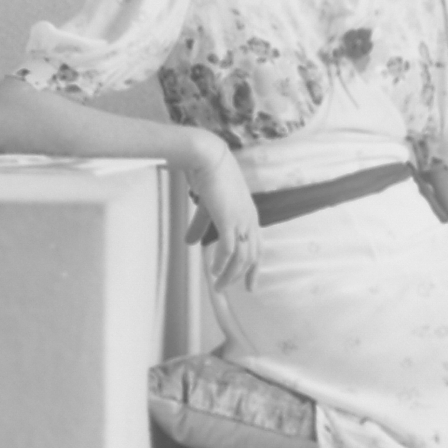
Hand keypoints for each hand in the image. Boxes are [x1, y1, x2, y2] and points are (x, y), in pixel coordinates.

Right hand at [183, 137, 262, 290]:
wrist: (208, 158)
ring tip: (218, 285)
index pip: (257, 247)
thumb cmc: (208, 178)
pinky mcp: (229, 220)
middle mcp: (250, 220)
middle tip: (232, 290)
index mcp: (250, 216)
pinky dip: (222, 263)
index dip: (255, 267)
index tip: (250, 284)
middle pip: (253, 256)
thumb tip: (190, 243)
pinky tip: (214, 271)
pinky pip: (228, 249)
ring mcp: (242, 221)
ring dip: (230, 274)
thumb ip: (200, 226)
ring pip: (241, 257)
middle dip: (244, 276)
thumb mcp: (206, 207)